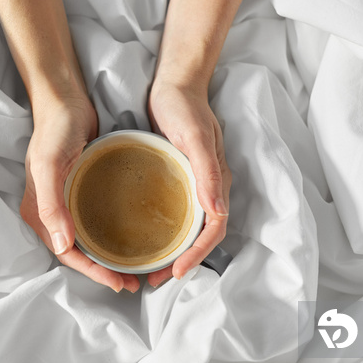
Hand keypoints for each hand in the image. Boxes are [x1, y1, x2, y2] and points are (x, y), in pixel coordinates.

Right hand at [20, 94, 140, 292]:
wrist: (65, 101)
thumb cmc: (55, 130)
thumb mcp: (50, 165)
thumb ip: (51, 205)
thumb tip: (62, 246)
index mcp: (39, 213)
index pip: (66, 254)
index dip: (92, 272)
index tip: (119, 282)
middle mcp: (51, 212)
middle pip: (77, 252)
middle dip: (102, 270)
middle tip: (133, 281)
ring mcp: (65, 201)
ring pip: (87, 239)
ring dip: (107, 256)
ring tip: (135, 267)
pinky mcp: (80, 190)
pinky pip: (94, 221)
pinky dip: (109, 234)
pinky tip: (129, 237)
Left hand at [146, 80, 231, 286]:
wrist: (176, 84)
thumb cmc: (185, 107)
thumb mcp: (195, 137)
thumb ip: (208, 172)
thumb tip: (217, 211)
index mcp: (217, 182)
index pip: (213, 229)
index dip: (197, 254)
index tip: (176, 272)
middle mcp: (208, 187)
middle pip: (201, 235)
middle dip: (183, 261)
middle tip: (155, 279)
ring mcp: (194, 183)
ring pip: (188, 227)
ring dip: (173, 250)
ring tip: (149, 267)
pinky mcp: (179, 177)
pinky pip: (177, 212)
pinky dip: (166, 230)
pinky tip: (145, 235)